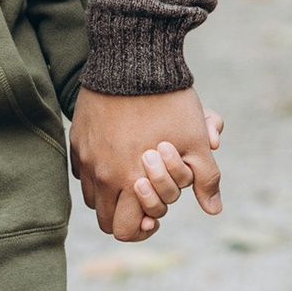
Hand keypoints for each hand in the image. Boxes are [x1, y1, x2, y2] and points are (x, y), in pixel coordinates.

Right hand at [71, 84, 224, 238]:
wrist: (135, 60)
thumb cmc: (170, 102)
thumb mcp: (196, 141)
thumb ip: (205, 179)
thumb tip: (214, 209)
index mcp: (129, 181)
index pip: (124, 230)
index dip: (142, 229)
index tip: (154, 217)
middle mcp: (102, 174)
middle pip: (105, 219)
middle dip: (126, 216)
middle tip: (145, 199)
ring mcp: (86, 157)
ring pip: (92, 197)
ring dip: (111, 195)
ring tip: (133, 177)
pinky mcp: (77, 140)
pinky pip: (83, 171)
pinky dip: (98, 173)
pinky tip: (118, 156)